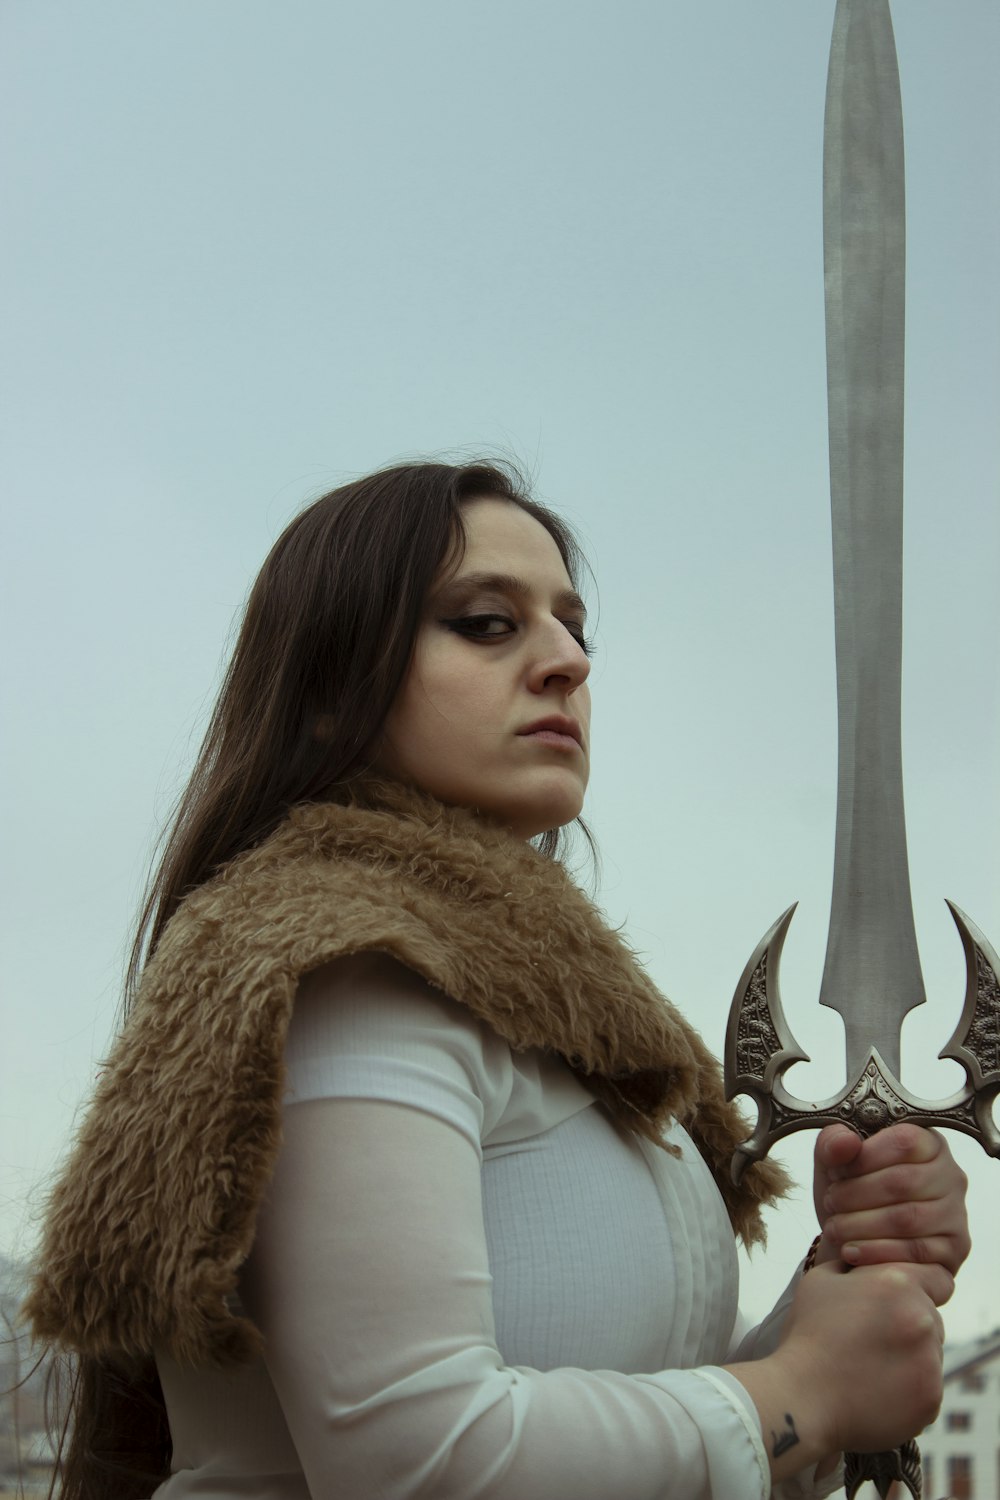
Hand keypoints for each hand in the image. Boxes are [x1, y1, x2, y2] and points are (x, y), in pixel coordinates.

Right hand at [780, 1260, 946, 1456]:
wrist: (801, 1396)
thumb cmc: (807, 1333)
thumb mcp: (822, 1280)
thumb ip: (856, 1265)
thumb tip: (867, 1260)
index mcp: (898, 1283)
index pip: (937, 1278)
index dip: (919, 1287)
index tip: (898, 1301)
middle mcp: (922, 1319)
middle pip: (932, 1318)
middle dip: (910, 1323)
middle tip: (873, 1339)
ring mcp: (930, 1362)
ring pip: (931, 1354)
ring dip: (910, 1356)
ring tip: (869, 1366)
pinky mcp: (930, 1399)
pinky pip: (927, 1388)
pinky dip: (908, 1389)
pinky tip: (875, 1389)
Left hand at [811, 1123, 969, 1285]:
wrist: (857, 1241)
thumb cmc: (851, 1194)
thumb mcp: (834, 1162)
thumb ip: (833, 1143)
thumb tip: (845, 1142)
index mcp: (926, 1143)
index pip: (903, 1142)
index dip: (862, 1158)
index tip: (835, 1173)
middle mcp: (950, 1175)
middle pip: (903, 1182)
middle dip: (856, 1194)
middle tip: (830, 1202)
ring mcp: (956, 1214)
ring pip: (908, 1219)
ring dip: (861, 1225)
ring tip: (835, 1228)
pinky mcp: (954, 1250)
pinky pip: (915, 1252)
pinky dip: (875, 1252)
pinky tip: (851, 1251)